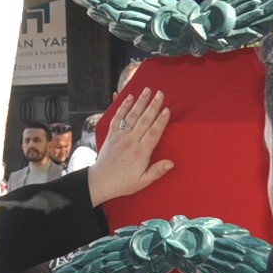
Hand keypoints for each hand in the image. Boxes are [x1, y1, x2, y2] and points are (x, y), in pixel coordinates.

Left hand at [85, 88, 173, 206]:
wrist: (100, 181)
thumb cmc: (123, 182)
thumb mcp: (142, 181)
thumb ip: (157, 171)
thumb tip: (171, 163)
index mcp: (141, 152)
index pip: (154, 133)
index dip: (161, 120)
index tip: (167, 109)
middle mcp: (131, 141)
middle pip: (144, 120)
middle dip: (153, 105)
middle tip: (160, 93)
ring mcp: (120, 136)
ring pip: (132, 115)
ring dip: (140, 102)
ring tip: (147, 90)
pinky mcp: (111, 134)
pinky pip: (117, 117)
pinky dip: (123, 106)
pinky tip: (129, 97)